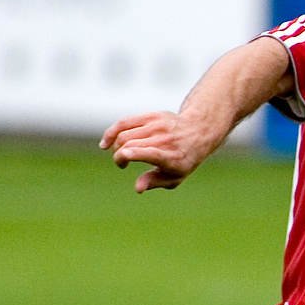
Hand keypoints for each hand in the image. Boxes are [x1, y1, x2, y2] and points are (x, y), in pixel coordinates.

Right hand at [100, 111, 220, 192]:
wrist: (198, 131)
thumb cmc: (184, 159)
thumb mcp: (175, 176)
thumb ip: (154, 182)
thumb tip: (137, 188)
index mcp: (172, 157)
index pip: (151, 153)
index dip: (132, 155)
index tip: (122, 161)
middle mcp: (165, 139)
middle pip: (129, 144)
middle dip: (119, 157)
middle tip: (122, 164)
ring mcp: (157, 125)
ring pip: (124, 134)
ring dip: (116, 147)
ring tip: (122, 155)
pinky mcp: (151, 116)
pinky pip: (124, 123)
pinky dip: (111, 133)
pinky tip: (105, 144)